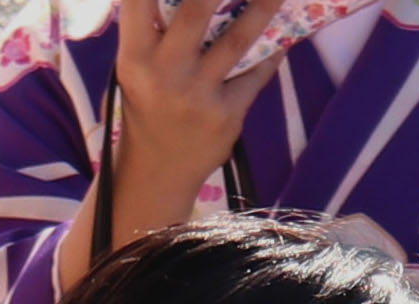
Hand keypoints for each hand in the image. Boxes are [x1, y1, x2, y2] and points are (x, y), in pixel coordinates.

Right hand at [59, 0, 291, 285]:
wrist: (157, 171)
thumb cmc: (149, 103)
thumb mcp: (137, 66)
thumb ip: (153, 27)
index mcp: (134, 56)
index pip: (140, 0)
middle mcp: (163, 74)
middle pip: (196, 11)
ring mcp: (197, 96)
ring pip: (239, 40)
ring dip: (265, 5)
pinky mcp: (227, 115)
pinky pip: (257, 73)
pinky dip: (272, 50)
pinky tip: (283, 34)